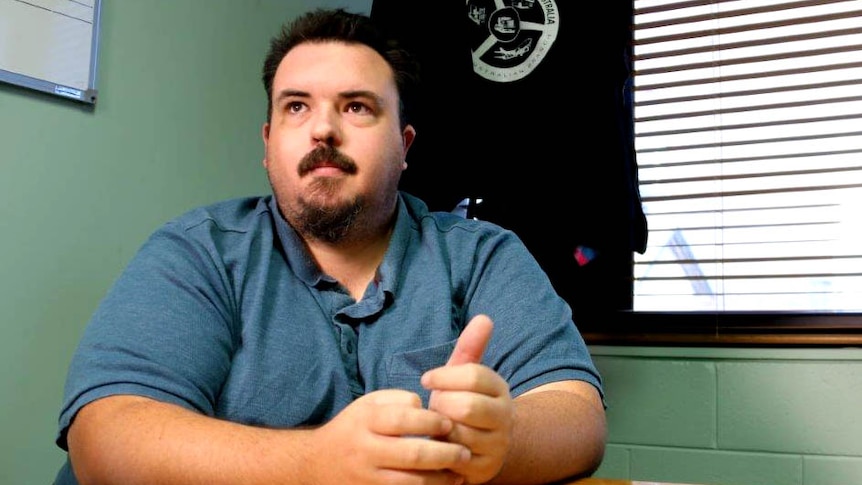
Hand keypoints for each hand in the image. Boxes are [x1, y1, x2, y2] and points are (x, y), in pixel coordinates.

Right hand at [312, 389, 470, 483]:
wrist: (318, 463)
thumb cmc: (354, 427)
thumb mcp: (369, 404)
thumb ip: (398, 399)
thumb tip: (427, 408)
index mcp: (366, 421)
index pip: (403, 419)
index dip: (430, 422)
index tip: (449, 423)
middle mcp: (365, 450)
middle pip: (411, 454)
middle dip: (444, 453)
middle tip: (464, 451)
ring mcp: (367, 478)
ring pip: (410, 483)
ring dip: (440, 479)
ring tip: (459, 472)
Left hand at [422, 315, 513, 483]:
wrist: (486, 445)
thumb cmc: (465, 401)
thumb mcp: (466, 375)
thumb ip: (471, 347)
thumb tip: (484, 317)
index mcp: (500, 389)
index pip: (473, 375)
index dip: (444, 376)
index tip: (427, 379)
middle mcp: (504, 417)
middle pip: (467, 406)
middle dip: (441, 406)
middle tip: (432, 406)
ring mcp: (496, 445)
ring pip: (458, 435)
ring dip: (438, 429)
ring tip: (435, 425)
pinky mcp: (483, 469)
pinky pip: (453, 459)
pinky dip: (439, 450)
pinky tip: (436, 442)